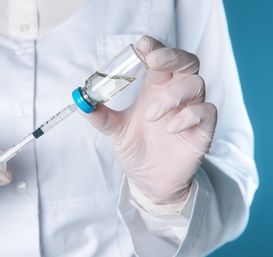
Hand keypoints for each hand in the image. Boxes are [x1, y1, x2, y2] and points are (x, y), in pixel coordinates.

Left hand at [80, 36, 216, 203]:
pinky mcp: (203, 129)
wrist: (150, 180)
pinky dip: (189, 115)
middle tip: (153, 62)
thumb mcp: (115, 131)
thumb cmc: (137, 150)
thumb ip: (100, 116)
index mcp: (155, 88)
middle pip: (186, 62)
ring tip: (152, 115)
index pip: (161, 58)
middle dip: (171, 56)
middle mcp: (175, 94)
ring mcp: (191, 110)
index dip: (155, 48)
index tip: (142, 46)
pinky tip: (171, 128)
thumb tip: (80, 103)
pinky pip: (207, 111)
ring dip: (173, 94)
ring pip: (196, 83)